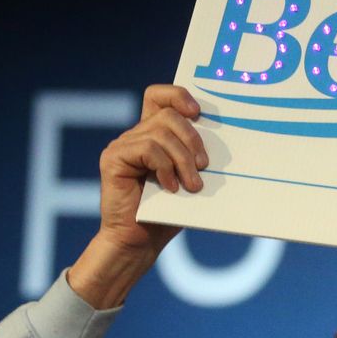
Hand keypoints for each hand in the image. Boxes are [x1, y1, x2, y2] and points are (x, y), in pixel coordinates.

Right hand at [94, 84, 205, 255]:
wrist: (139, 242)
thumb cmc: (167, 214)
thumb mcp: (188, 179)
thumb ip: (195, 157)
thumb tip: (223, 141)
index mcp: (152, 135)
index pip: (160, 96)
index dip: (178, 95)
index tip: (198, 112)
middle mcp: (135, 135)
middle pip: (168, 115)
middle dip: (192, 139)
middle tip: (204, 167)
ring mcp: (122, 145)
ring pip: (160, 134)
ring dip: (182, 160)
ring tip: (191, 185)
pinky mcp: (113, 158)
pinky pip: (147, 149)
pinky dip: (164, 168)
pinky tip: (171, 188)